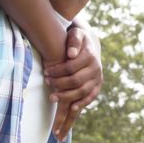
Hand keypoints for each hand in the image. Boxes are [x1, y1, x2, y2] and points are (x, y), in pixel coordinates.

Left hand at [44, 26, 102, 140]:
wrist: (89, 44)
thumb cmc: (77, 38)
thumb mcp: (75, 33)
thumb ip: (74, 41)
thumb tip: (71, 54)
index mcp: (90, 56)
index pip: (71, 67)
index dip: (57, 71)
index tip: (45, 72)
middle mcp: (96, 68)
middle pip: (76, 81)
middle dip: (59, 84)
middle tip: (47, 83)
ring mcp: (98, 79)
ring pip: (82, 92)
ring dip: (67, 96)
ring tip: (52, 97)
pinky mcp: (97, 86)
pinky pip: (90, 98)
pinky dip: (81, 104)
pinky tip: (71, 109)